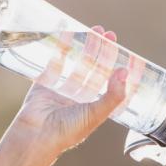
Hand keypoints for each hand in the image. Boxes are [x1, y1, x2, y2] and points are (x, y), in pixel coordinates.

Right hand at [9, 25, 128, 155]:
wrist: (37, 134)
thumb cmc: (68, 130)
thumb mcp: (96, 114)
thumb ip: (113, 95)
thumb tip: (125, 71)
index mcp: (95, 108)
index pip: (112, 85)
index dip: (120, 71)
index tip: (129, 55)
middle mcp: (81, 98)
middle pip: (96, 70)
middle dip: (103, 52)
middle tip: (110, 35)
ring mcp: (63, 89)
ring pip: (78, 63)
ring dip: (87, 46)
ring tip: (95, 30)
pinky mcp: (46, 82)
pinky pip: (56, 60)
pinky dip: (62, 47)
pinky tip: (69, 32)